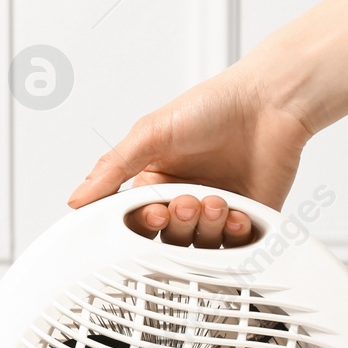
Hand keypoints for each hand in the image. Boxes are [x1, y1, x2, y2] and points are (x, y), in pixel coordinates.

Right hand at [67, 64, 312, 247]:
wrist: (271, 100)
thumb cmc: (213, 106)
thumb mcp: (150, 132)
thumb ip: (113, 168)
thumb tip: (76, 199)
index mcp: (154, 181)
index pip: (134, 220)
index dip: (143, 224)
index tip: (154, 212)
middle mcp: (183, 198)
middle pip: (167, 239)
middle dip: (178, 225)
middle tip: (188, 202)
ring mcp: (216, 211)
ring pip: (200, 246)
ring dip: (206, 228)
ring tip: (218, 201)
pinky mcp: (249, 218)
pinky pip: (236, 246)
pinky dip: (234, 234)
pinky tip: (237, 213)